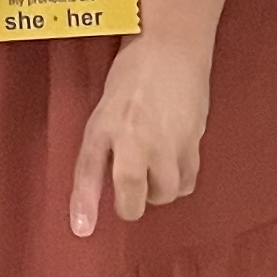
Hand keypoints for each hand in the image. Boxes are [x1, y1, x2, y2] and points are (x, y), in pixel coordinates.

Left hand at [71, 0, 226, 234]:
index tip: (81, 230)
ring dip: (157, 190)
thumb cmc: (133, 73)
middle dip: (131, 202)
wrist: (173, 46)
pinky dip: (179, 179)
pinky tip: (173, 158)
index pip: (90, 170)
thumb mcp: (105, 108)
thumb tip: (103, 187)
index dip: (84, 203)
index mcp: (106, 125)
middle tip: (129, 187)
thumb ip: (103, 149)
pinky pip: (188, 180)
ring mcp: (169, 141)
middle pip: (135, 197)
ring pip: (166, 193)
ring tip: (152, 167)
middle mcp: (136, 137)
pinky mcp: (195, 141)